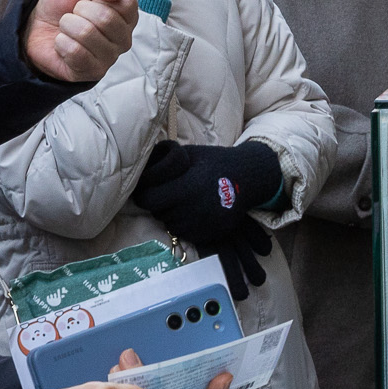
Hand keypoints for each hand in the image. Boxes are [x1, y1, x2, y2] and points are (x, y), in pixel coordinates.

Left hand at [25, 0, 138, 82]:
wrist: (37, 24)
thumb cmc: (64, 2)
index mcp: (127, 15)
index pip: (126, 2)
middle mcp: (124, 38)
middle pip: (106, 19)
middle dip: (79, 10)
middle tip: (75, 14)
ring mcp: (110, 58)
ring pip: (87, 34)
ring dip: (67, 26)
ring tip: (68, 28)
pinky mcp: (93, 73)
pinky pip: (75, 52)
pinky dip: (61, 43)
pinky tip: (63, 44)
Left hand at [130, 139, 279, 293]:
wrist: (248, 177)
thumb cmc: (215, 161)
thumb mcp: (188, 154)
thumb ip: (164, 164)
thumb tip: (139, 171)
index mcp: (186, 188)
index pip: (148, 200)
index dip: (145, 194)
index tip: (148, 189)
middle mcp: (192, 210)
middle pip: (159, 213)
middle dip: (160, 204)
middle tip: (170, 193)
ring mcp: (202, 225)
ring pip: (171, 224)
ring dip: (172, 215)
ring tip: (185, 201)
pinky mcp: (210, 234)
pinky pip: (186, 233)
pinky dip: (186, 224)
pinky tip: (196, 210)